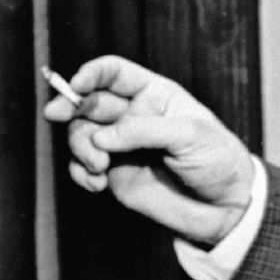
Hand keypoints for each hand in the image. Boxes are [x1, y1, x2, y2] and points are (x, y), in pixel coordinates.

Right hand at [42, 55, 255, 247]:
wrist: (224, 207)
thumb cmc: (216, 160)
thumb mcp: (188, 136)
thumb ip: (142, 131)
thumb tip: (100, 139)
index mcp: (153, 94)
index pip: (113, 73)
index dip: (91, 73)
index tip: (76, 84)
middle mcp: (132, 116)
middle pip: (88, 102)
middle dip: (69, 106)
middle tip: (55, 114)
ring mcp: (120, 146)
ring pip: (81, 134)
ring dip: (80, 147)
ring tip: (99, 168)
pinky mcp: (114, 174)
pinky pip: (83, 167)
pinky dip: (81, 173)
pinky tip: (96, 184)